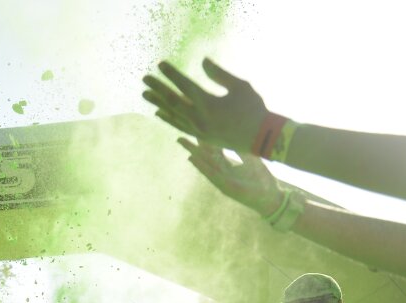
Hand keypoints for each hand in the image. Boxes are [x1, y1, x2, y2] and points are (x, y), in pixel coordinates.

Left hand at [143, 58, 268, 152]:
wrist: (261, 138)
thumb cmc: (254, 109)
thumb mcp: (241, 87)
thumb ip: (220, 74)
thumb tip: (202, 61)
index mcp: (209, 104)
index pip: (184, 86)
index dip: (171, 74)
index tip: (160, 64)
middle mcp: (199, 118)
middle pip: (172, 101)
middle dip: (158, 88)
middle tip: (144, 79)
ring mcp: (198, 130)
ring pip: (172, 115)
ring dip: (158, 103)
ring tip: (145, 94)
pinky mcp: (200, 137)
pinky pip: (178, 126)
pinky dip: (167, 118)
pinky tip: (159, 112)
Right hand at [179, 140, 284, 216]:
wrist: (271, 198)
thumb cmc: (263, 181)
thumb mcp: (252, 161)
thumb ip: (243, 151)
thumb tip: (238, 136)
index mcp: (228, 168)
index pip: (214, 152)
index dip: (205, 141)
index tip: (197, 129)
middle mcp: (222, 173)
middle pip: (205, 157)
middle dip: (193, 147)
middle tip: (181, 136)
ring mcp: (222, 180)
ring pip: (205, 164)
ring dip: (193, 154)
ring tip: (183, 144)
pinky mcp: (225, 186)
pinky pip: (211, 174)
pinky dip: (201, 166)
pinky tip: (193, 158)